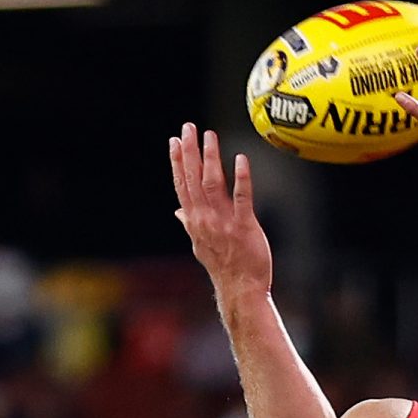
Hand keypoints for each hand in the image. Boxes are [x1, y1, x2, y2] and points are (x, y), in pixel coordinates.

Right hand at [170, 125, 272, 305]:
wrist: (240, 290)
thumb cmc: (224, 266)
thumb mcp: (201, 245)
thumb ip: (189, 223)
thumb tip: (178, 212)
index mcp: (195, 222)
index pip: (182, 186)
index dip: (176, 162)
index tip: (173, 140)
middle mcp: (205, 220)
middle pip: (193, 180)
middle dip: (189, 152)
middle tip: (188, 127)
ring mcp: (223, 223)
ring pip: (213, 184)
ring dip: (210, 159)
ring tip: (209, 136)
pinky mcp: (244, 227)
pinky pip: (242, 198)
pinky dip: (241, 178)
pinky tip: (240, 159)